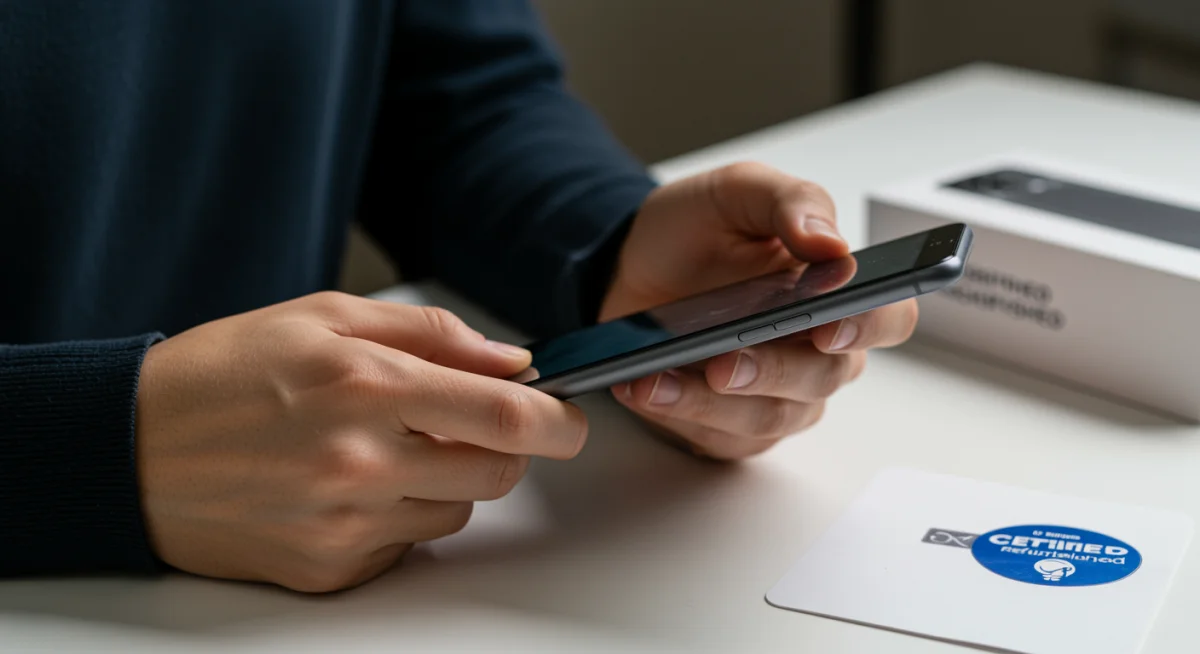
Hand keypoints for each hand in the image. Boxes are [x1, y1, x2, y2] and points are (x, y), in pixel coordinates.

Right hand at [136, 292, 585, 591]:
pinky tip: (345, 485)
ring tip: (381, 447)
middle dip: (502, 446)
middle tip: (460, 421)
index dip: (556, 419)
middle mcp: (362, 462)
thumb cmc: (224, 373)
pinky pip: (406, 543)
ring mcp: (345, 523)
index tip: (566, 416)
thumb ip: (430, 333)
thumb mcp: (325, 318)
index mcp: (367, 386)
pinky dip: (398, 514)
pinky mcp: (329, 568)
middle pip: (498, 472)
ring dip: (444, 478)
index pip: (506, 417)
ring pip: (457, 509)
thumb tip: (510, 359)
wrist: (127, 449)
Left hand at [600, 162, 917, 459]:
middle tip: (725, 362)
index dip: (868, 327)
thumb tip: (831, 245)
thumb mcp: (736, 192)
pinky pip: (721, 438)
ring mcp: (779, 395)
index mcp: (836, 291)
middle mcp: (818, 351)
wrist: (629, 267)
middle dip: (772, 372)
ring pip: (770, 417)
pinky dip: (679, 415)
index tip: (828, 326)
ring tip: (659, 377)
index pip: (887, 318)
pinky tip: (642, 388)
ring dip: (711, 402)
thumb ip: (790, 202)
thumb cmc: (694, 232)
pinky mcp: (733, 428)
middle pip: (825, 377)